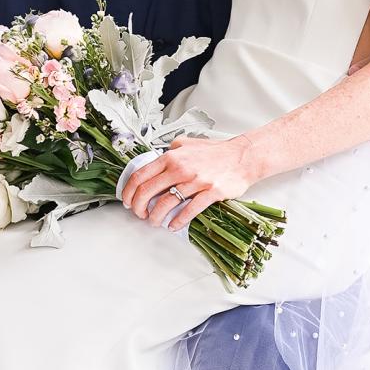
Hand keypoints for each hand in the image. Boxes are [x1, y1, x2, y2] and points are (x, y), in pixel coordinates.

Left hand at [118, 135, 259, 234]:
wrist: (242, 157)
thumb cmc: (216, 152)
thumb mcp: (187, 143)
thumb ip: (171, 150)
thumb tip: (158, 158)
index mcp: (171, 157)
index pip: (141, 175)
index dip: (129, 191)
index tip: (127, 200)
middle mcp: (180, 168)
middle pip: (147, 191)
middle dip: (138, 207)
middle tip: (139, 214)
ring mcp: (195, 181)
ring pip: (165, 203)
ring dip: (155, 217)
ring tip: (155, 222)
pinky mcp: (210, 192)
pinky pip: (189, 210)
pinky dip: (177, 221)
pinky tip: (173, 225)